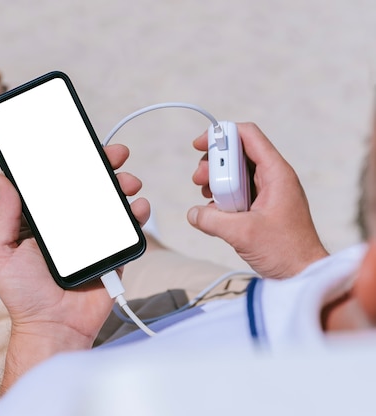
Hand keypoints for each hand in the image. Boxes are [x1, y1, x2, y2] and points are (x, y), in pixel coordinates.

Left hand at [0, 144, 149, 393]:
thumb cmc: (22, 295)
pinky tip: (139, 207)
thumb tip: (1, 180)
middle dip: (104, 166)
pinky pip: (128, 229)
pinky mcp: (112, 252)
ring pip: (111, 202)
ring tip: (129, 181)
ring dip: (123, 185)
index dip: (68, 162)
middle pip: (88, 187)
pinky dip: (137, 214)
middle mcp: (68, 225)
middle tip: (116, 155)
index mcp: (41, 221)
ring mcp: (92, 237)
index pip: (56, 184)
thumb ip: (3, 217)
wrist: (54, 327)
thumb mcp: (0, 254)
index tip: (79, 144)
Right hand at [188, 122, 327, 278]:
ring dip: (216, 181)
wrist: (303, 274)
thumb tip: (193, 213)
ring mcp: (267, 193)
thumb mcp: (242, 233)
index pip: (248, 136)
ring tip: (206, 197)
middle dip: (213, 163)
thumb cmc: (285, 251)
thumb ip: (211, 219)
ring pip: (236, 174)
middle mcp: (273, 178)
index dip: (222, 134)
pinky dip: (222, 198)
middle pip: (237, 153)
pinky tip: (214, 212)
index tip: (200, 145)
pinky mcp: (261, 208)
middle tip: (199, 180)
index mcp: (276, 174)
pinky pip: (238, 193)